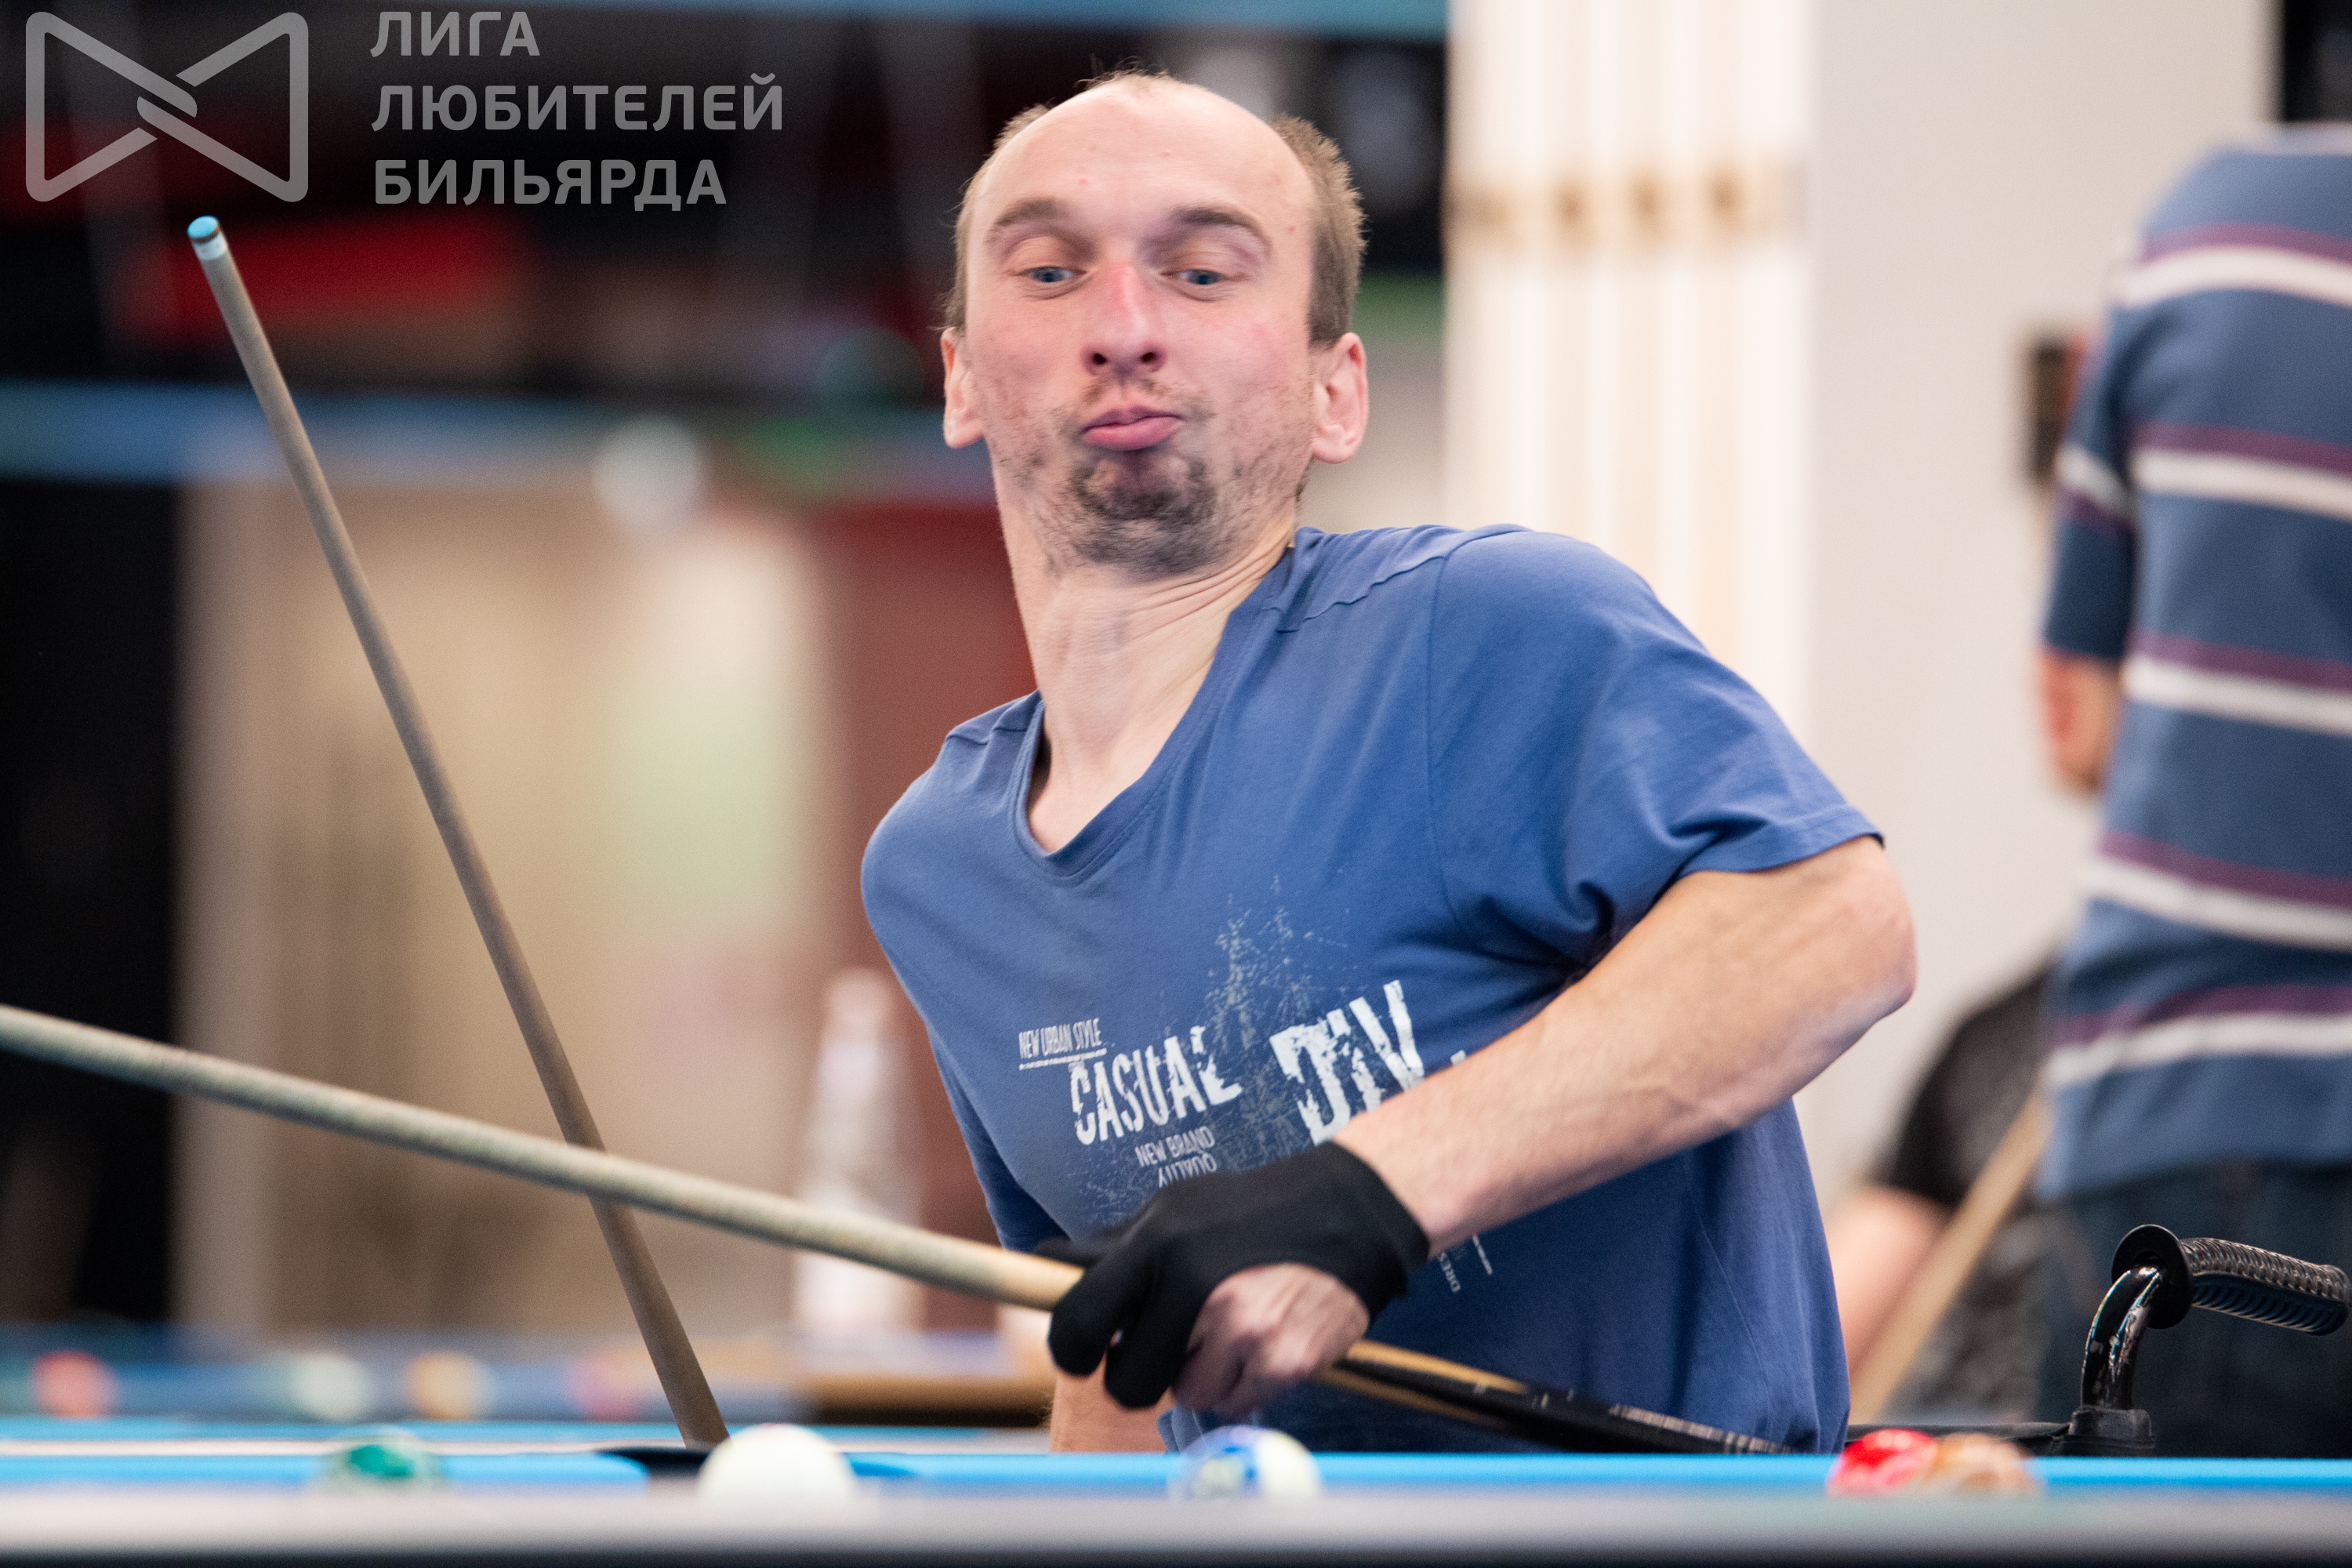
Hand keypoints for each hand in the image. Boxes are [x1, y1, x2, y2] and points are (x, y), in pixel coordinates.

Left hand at [1040, 1142, 1426, 1409]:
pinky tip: (1262, 1337)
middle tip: (1166, 1344)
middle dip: (1140, 1372)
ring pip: (1186, 1394)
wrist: (1349, 1211)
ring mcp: (1241, 1331)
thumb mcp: (1173, 1209)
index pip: (1077, 1323)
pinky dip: (1244, 1381)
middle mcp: (1194, 1289)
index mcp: (1156, 1247)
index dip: (1072, 1349)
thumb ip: (1114, 1247)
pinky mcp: (1283, 1362)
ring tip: (1228, 1327)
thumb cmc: (1250, 1211)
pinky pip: (1236, 1402)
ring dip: (1199, 1373)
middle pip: (1128, 1385)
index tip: (1084, 1352)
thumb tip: (1044, 1265)